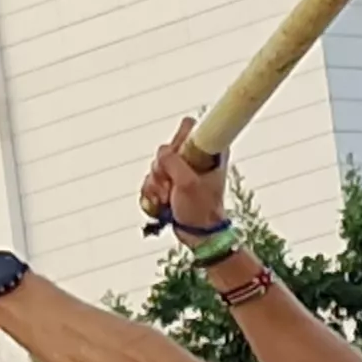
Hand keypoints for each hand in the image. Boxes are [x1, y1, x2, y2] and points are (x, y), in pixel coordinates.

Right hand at [145, 118, 231, 234]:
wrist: (199, 235)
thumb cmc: (201, 209)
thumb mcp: (188, 183)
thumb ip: (173, 161)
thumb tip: (162, 151)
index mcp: (209, 152)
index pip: (188, 126)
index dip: (178, 140)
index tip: (179, 158)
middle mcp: (196, 158)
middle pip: (166, 148)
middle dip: (162, 169)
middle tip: (170, 185)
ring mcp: (182, 170)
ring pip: (156, 165)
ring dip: (156, 184)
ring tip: (167, 198)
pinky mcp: (171, 182)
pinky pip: (151, 179)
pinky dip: (152, 191)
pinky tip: (160, 203)